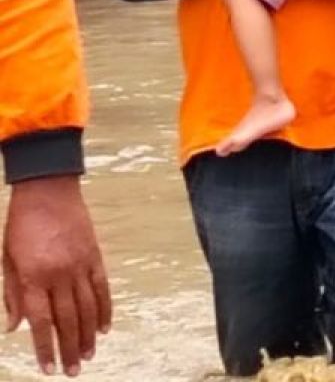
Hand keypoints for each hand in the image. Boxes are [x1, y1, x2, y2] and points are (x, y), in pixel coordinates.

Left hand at [3, 176, 110, 376]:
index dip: (45, 347)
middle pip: (68, 320)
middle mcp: (59, 275)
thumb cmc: (21, 225)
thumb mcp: (7, 260)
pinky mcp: (94, 256)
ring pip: (87, 308)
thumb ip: (11, 294)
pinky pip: (102, 288)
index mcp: (33, 277)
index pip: (41, 321)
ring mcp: (80, 265)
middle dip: (70, 348)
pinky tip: (105, 327)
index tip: (48, 368)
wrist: (48, 191)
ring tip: (89, 355)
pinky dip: (105, 309)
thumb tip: (14, 326)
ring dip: (88, 334)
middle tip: (73, 370)